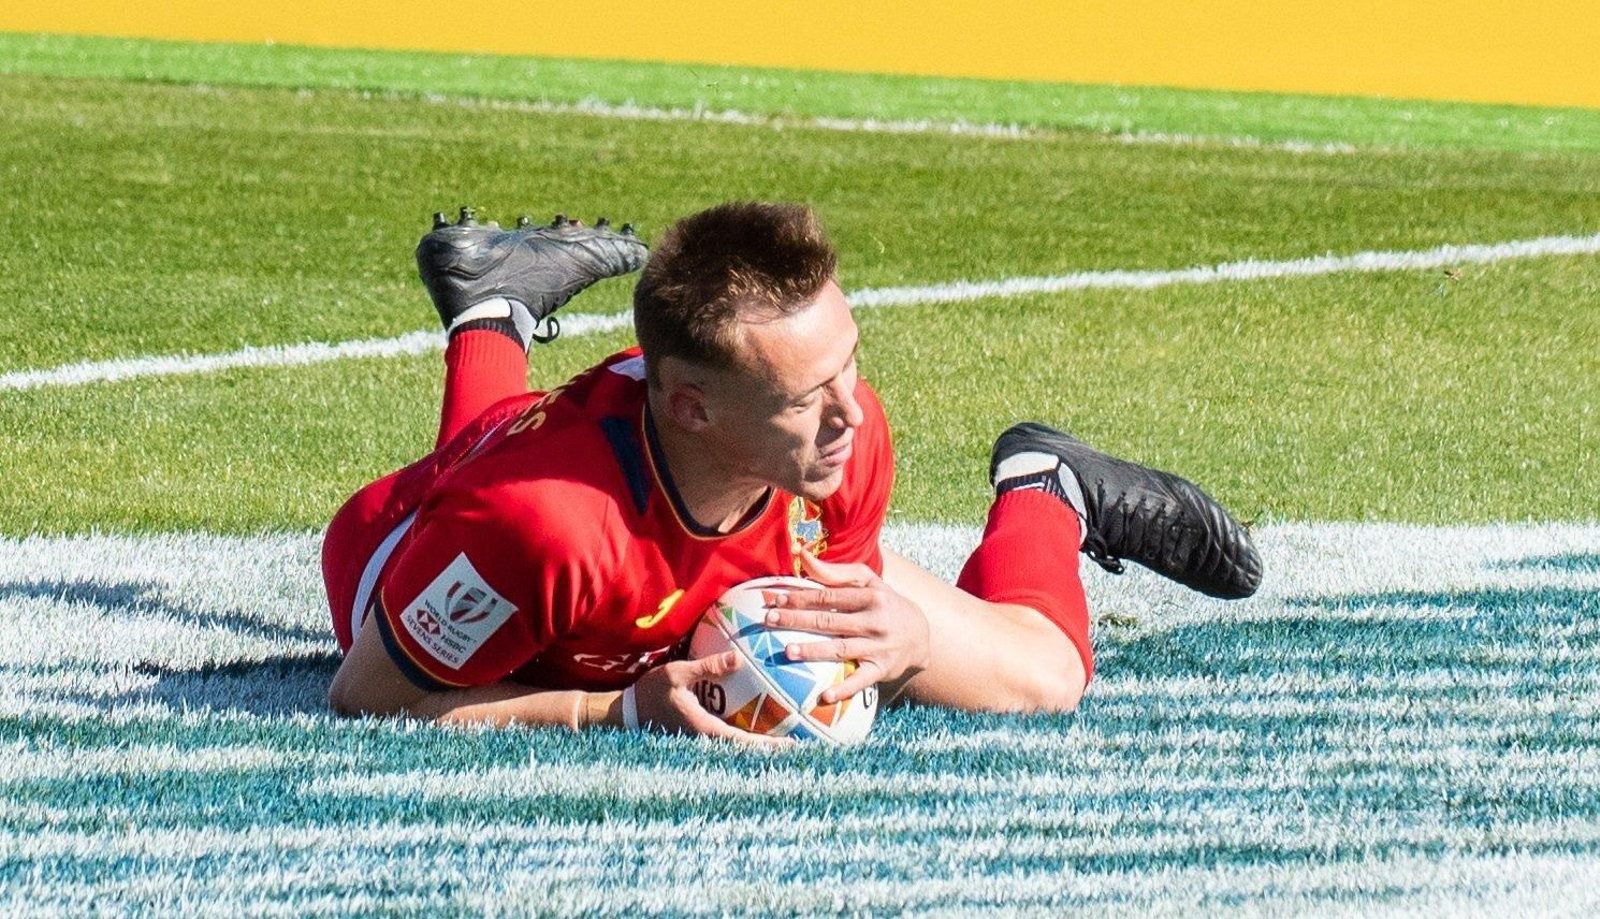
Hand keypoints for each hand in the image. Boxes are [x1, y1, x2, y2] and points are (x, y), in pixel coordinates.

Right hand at [627, 652, 794, 748]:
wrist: (626, 713)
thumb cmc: (650, 692)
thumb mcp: (676, 673)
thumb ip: (707, 667)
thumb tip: (737, 658)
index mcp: (705, 730)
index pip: (744, 742)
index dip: (770, 746)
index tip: (793, 745)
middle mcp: (707, 741)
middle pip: (748, 750)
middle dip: (774, 749)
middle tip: (804, 744)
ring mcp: (704, 741)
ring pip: (740, 747)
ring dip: (763, 744)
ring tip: (791, 737)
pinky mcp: (701, 736)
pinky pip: (730, 738)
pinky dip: (748, 735)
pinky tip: (762, 724)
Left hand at [763, 549, 930, 702]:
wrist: (921, 635)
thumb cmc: (884, 603)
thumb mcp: (868, 582)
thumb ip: (834, 571)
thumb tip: (802, 555)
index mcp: (870, 596)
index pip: (829, 596)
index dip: (801, 597)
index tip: (776, 599)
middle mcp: (875, 621)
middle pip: (829, 620)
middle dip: (798, 620)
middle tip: (770, 620)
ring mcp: (878, 647)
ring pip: (841, 649)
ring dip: (813, 650)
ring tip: (787, 651)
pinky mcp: (881, 670)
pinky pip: (860, 681)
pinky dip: (844, 689)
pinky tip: (824, 696)